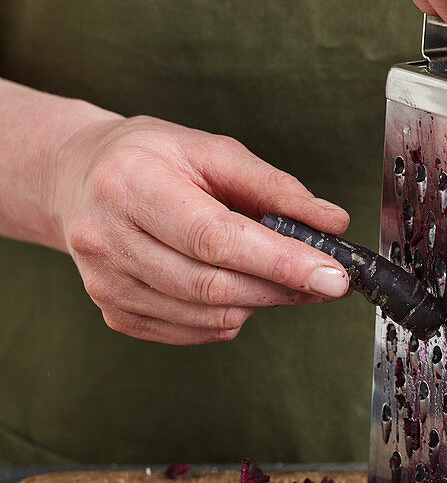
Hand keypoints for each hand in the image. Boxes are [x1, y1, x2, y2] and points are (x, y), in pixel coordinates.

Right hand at [54, 114, 350, 343]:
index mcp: (131, 185)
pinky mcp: (113, 312)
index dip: (279, 262)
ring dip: (259, 303)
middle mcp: (107, 238)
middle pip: (212, 285)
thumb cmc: (150, 159)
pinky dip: (229, 316)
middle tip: (324, 279)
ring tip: (280, 277)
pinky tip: (236, 286)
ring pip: (206, 316)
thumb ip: (274, 187)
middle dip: (281, 288)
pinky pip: (191, 332)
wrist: (79, 178)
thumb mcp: (210, 150)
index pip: (215, 238)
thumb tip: (331, 223)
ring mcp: (105, 283)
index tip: (332, 274)